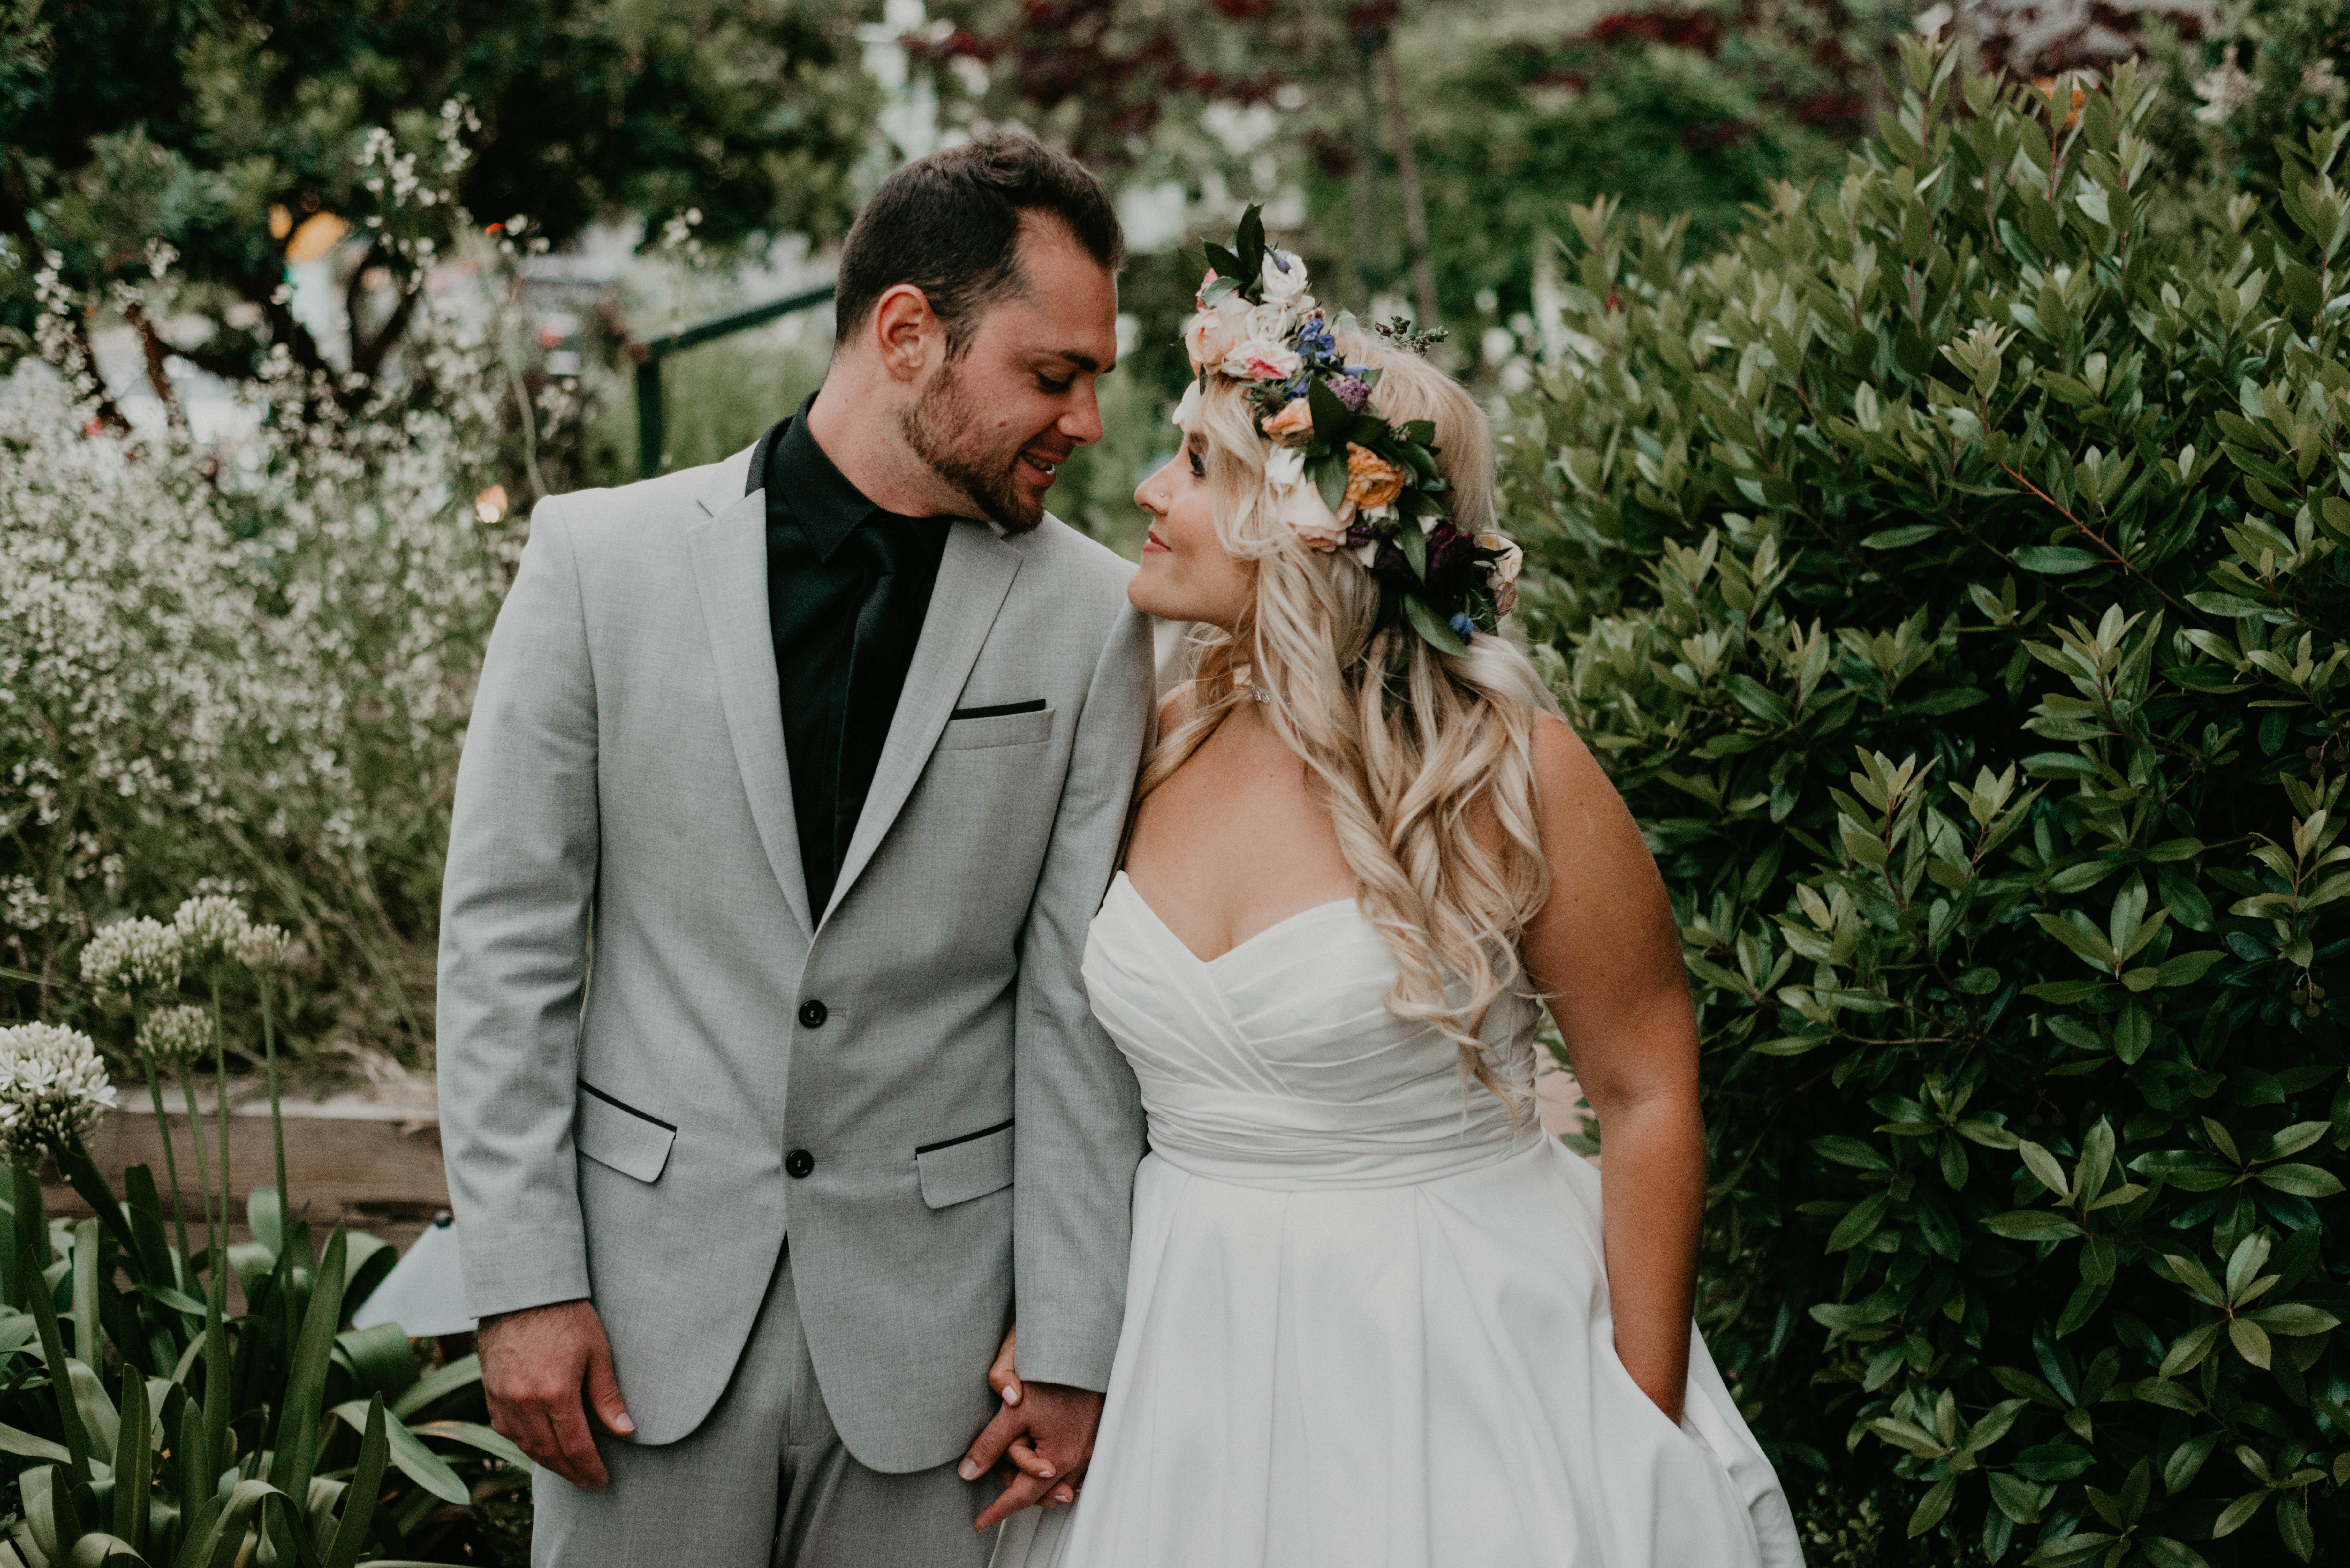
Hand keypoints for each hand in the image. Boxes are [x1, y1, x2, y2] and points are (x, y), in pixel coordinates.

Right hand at [480, 1298, 634, 1488]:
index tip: (601, 1480)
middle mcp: (525, 1402)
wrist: (524, 1290)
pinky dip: (523, 1443)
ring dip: (546, 1461)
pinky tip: (536, 1445)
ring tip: (565, 1468)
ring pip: (525, 1445)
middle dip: (569, 1471)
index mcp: (555, 1393)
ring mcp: (503, 1398)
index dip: (589, 1467)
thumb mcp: (597, 1352)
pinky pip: (505, 1429)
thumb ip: (606, 1397)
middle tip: (585, 1481)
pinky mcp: (490, 1391)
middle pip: (548, 1452)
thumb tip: (624, 1430)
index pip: (575, 1446)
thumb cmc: (566, 1316)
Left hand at [960, 1360, 1102, 1530]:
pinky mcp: (1097, 1436)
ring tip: (1013, 1460)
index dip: (997, 1511)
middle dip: (1014, 1488)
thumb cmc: (1052, 1378)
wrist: (1085, 1350)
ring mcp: (1091, 1449)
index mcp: (1058, 1459)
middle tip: (992, 1470)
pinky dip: (1057, 1469)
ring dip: (1035, 1478)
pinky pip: (1075, 1468)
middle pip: (1041, 1494)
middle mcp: (1079, 1460)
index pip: (1021, 1498)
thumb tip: (967, 1473)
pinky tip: (1043, 1456)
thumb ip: (989, 1446)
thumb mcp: (1013, 1412)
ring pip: (1059, 1482)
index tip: (979, 1523)